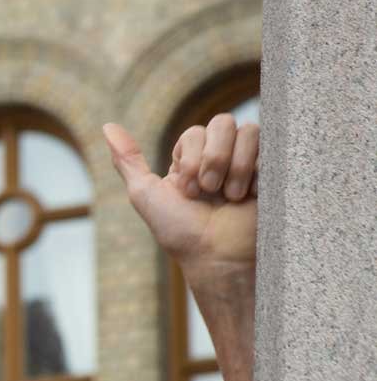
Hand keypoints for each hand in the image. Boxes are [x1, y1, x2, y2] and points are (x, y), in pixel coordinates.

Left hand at [103, 116, 257, 287]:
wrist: (218, 257)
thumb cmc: (181, 232)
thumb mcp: (145, 194)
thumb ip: (128, 160)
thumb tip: (107, 126)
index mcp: (191, 161)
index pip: (195, 132)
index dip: (192, 158)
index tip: (188, 192)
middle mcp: (220, 158)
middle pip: (222, 123)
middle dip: (213, 159)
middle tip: (209, 192)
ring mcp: (248, 163)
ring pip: (248, 131)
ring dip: (236, 166)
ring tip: (231, 197)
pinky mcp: (273, 171)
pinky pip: (270, 146)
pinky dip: (256, 172)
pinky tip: (251, 196)